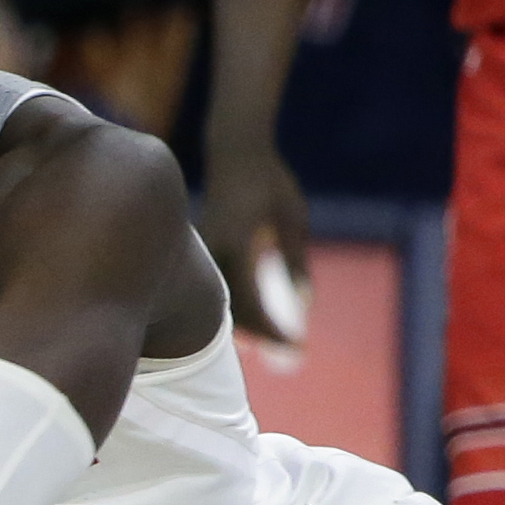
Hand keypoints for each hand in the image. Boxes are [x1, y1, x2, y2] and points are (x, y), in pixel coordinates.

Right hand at [195, 135, 310, 343]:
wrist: (234, 150)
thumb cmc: (270, 181)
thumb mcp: (292, 219)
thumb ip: (294, 261)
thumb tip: (302, 304)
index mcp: (237, 244)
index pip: (250, 303)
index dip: (272, 331)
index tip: (295, 349)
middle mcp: (213, 251)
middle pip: (229, 310)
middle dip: (258, 336)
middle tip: (288, 355)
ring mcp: (203, 249)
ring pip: (217, 300)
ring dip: (242, 323)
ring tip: (269, 342)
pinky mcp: (202, 248)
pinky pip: (213, 285)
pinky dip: (232, 304)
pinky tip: (248, 315)